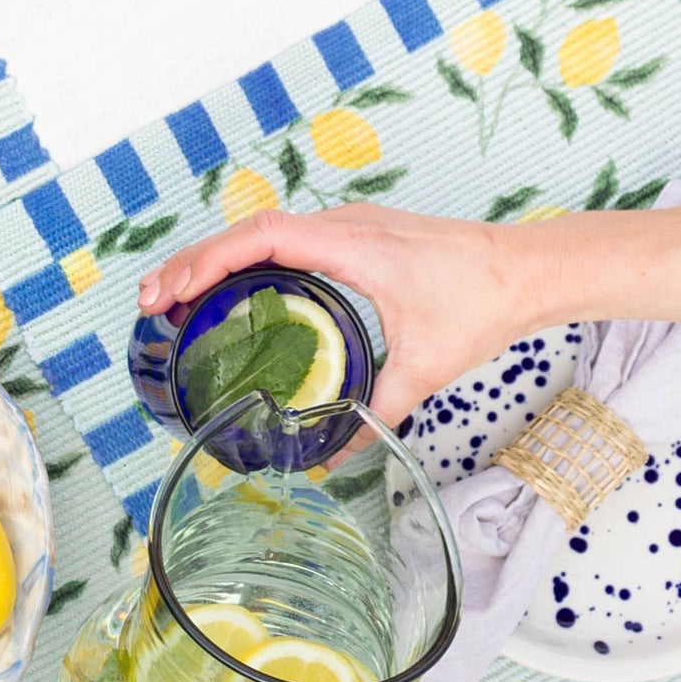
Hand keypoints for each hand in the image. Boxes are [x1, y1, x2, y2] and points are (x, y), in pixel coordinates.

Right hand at [135, 204, 542, 425]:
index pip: (261, 237)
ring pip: (261, 231)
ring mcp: (346, 226)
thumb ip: (378, 410)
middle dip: (192, 262)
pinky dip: (245, 257)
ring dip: (215, 257)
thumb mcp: (425, 365)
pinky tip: (230, 286)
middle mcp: (341, 226)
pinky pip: (283, 237)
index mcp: (350, 245)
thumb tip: (336, 455)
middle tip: (150, 301)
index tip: (172, 290)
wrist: (529, 269)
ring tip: (173, 294)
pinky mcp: (354, 236)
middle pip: (246, 230)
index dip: (209, 261)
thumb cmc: (482, 303)